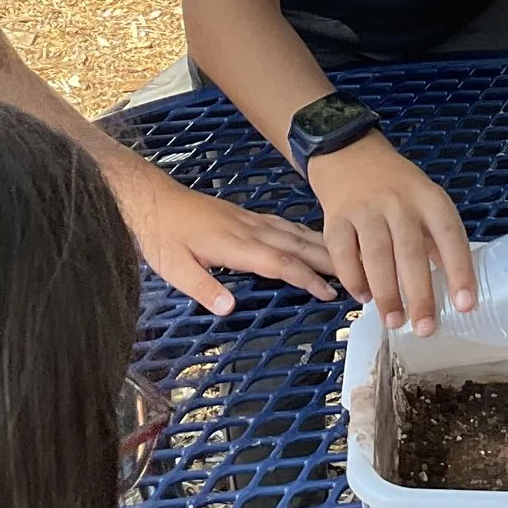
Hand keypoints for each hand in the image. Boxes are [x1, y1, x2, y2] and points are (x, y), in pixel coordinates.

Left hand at [123, 171, 337, 317]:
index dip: (307, 278)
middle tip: (357, 275)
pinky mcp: (243, 216)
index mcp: (235, 245)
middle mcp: (248, 229)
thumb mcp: (174, 268)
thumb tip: (230, 307)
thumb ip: (203, 287)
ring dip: (321, 245)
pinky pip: (282, 224)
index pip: (280, 263)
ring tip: (346, 257)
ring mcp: (248, 220)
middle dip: (328, 260)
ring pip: (293, 232)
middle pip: (296, 244)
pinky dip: (302, 232)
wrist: (150, 200)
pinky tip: (310, 237)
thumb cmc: (161, 236)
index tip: (330, 292)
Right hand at [308, 133, 476, 334]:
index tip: (465, 305)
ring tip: (394, 321)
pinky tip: (363, 297)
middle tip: (425, 328)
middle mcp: (398, 201)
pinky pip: (343, 253)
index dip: (459, 270)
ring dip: (386, 292)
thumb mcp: (425, 201)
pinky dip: (353, 278)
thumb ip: (436, 240)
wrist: (350, 154)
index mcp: (428, 198)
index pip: (449, 235)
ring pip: (376, 255)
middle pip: (410, 251)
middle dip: (419, 293)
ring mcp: (364, 208)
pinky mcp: (335, 217)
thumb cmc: (396, 187)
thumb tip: (452, 288)